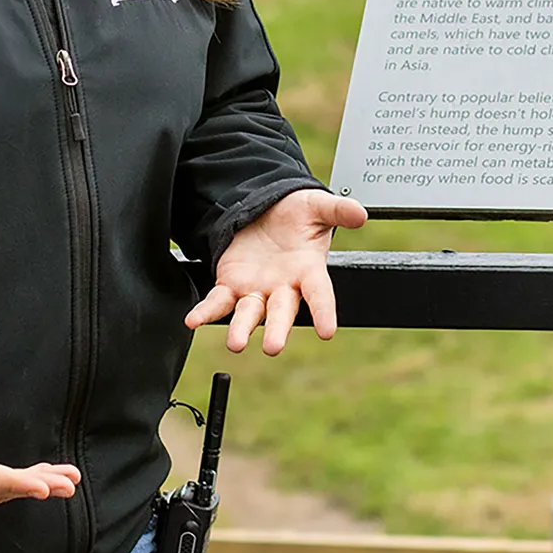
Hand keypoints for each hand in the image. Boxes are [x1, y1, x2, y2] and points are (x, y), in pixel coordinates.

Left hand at [185, 190, 366, 355]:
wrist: (268, 210)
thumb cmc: (297, 214)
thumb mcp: (317, 206)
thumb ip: (337, 211)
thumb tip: (359, 213)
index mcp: (308, 270)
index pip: (320, 293)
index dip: (324, 312)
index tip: (327, 331)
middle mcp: (283, 286)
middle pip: (282, 311)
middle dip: (277, 329)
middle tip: (273, 346)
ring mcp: (257, 288)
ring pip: (250, 313)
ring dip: (242, 328)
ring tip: (236, 343)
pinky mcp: (232, 283)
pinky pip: (218, 301)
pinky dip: (206, 312)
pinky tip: (193, 320)